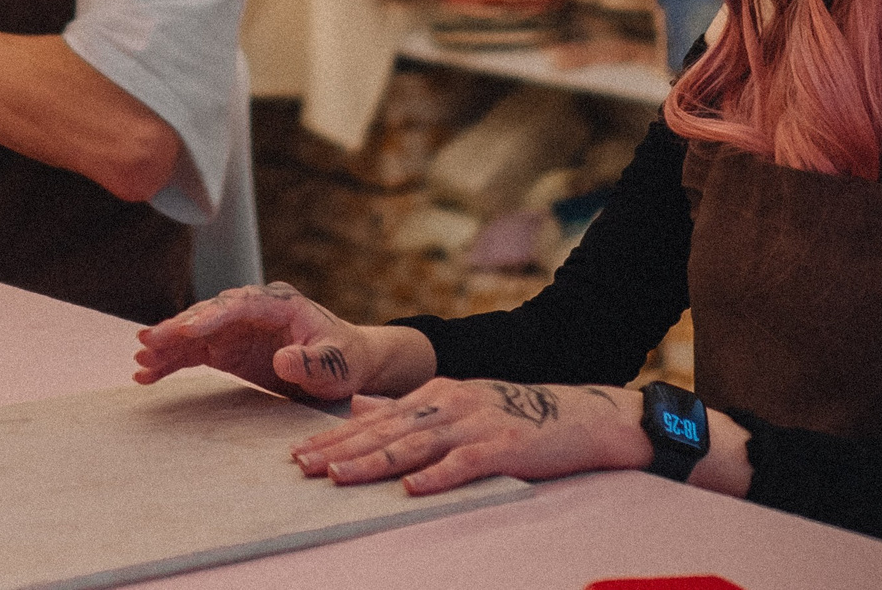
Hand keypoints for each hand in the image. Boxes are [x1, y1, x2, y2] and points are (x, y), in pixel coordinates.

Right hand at [133, 282, 421, 400]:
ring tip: (140, 362)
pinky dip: (172, 361)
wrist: (346, 365)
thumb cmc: (345, 360)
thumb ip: (313, 361)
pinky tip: (147, 374)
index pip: (240, 304)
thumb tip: (283, 359)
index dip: (212, 316)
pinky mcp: (228, 348)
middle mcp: (252, 310)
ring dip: (167, 346)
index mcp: (280, 304)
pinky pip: (194, 352)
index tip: (187, 330)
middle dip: (178, 328)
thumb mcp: (337, 364)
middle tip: (148, 343)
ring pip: (195, 333)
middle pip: (209, 314)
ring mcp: (237, 328)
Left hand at [289, 378, 646, 495]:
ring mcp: (475, 422)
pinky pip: (464, 463)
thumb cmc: (516, 413)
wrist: (582, 414)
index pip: (374, 419)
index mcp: (434, 394)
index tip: (299, 453)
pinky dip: (435, 476)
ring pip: (414, 445)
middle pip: (384, 431)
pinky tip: (410, 489)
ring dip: (373, 462)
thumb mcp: (456, 401)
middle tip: (301, 467)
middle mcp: (448, 403)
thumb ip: (408, 406)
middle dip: (339, 450)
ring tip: (338, 477)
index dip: (335, 437)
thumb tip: (359, 406)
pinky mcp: (503, 444)